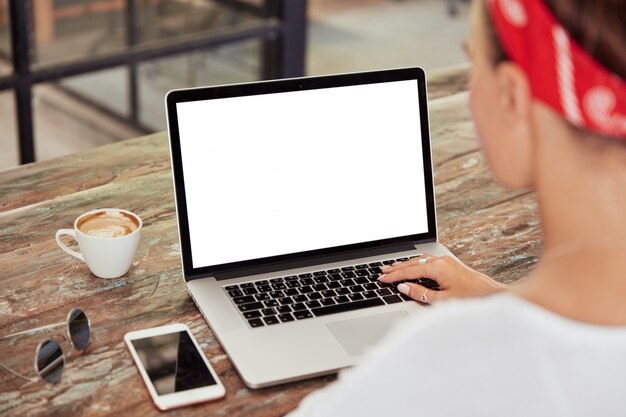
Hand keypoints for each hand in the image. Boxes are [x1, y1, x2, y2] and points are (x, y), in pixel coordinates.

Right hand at [379, 254, 506, 302]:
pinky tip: (413, 265)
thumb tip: (403, 287)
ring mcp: (447, 261)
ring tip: (393, 267)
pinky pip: (428, 260)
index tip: (382, 279)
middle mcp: (441, 261)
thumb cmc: (472, 299)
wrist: (495, 295)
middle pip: (412, 263)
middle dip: (396, 267)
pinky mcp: (451, 264)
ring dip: (406, 264)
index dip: (394, 276)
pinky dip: (416, 263)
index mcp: (438, 268)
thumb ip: (420, 293)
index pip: (409, 271)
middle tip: (382, 271)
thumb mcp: (442, 300)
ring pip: (420, 260)